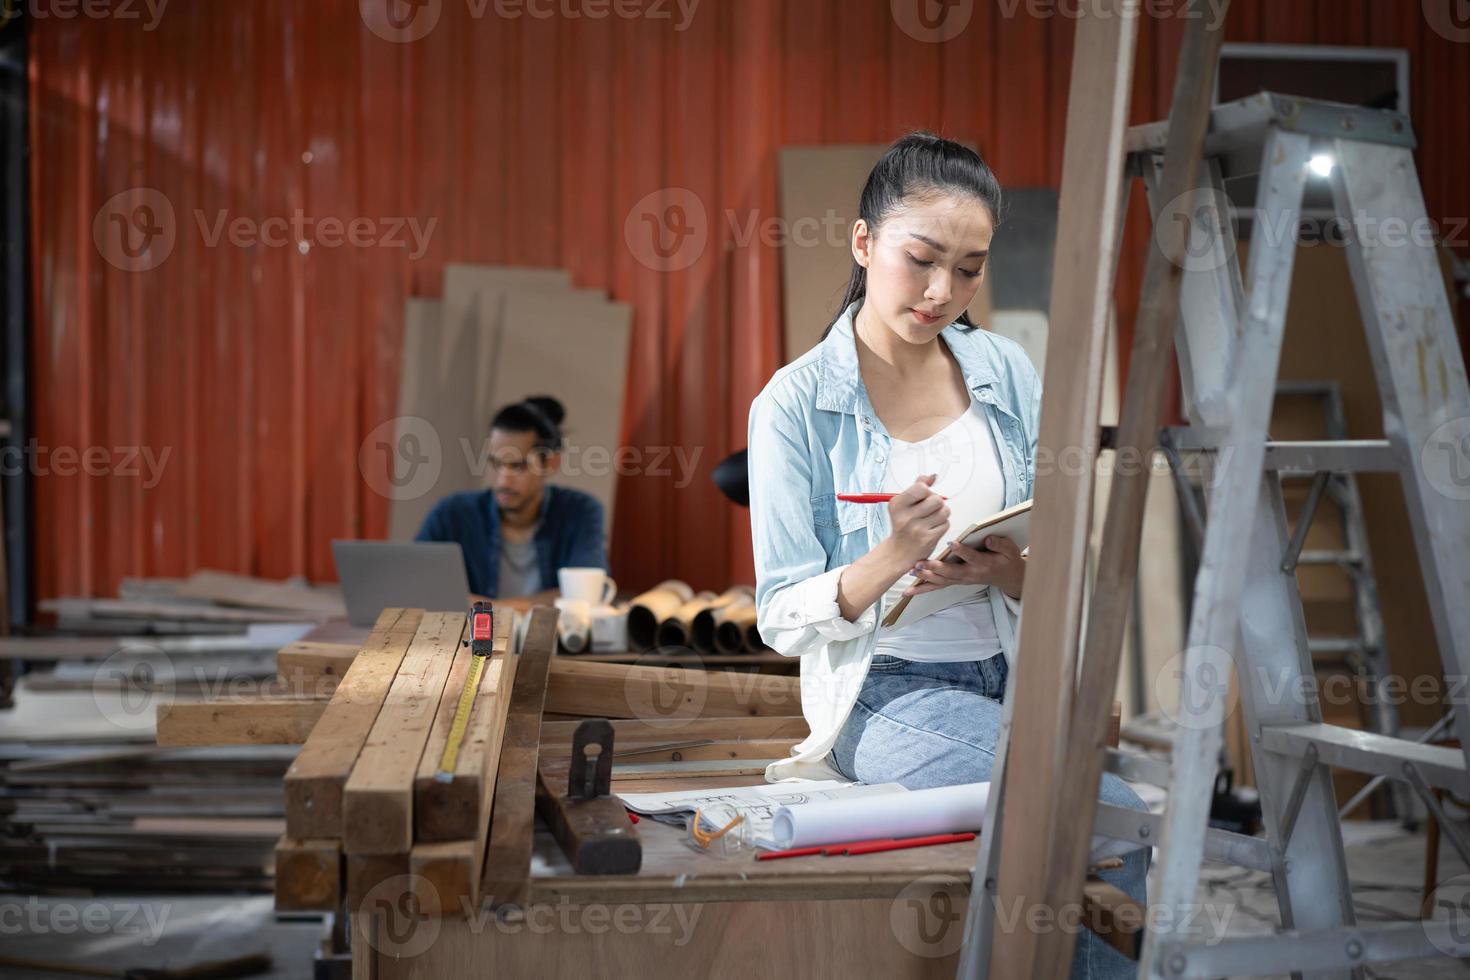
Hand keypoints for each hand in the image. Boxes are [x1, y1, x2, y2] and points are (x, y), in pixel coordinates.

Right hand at [886, 474, 949, 566]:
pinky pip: (946, 524)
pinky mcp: (928, 539)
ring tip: (932, 518)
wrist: (899, 552)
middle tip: (929, 509)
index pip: (921, 488)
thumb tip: (933, 476)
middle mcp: (905, 517)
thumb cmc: (903, 525)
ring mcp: (917, 529)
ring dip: (941, 513)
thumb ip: (917, 487)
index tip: (922, 497)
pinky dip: (942, 525)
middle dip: (936, 503)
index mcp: (897, 505)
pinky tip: (932, 529)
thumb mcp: (903, 504)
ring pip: (944, 511)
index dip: (926, 491)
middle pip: (937, 499)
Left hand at [903, 534, 1024, 599]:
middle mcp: (970, 574)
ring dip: (925, 577)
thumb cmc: (1006, 560)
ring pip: (941, 581)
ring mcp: (961, 580)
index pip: (971, 557)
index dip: (962, 550)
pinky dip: (922, 588)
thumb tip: (987, 539)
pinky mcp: (955, 582)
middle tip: (921, 564)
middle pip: (951, 572)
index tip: (951, 543)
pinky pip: (937, 586)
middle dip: (935, 568)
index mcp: (983, 564)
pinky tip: (908, 591)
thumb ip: (999, 544)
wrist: (1006, 577)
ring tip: (911, 572)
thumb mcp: (1009, 549)